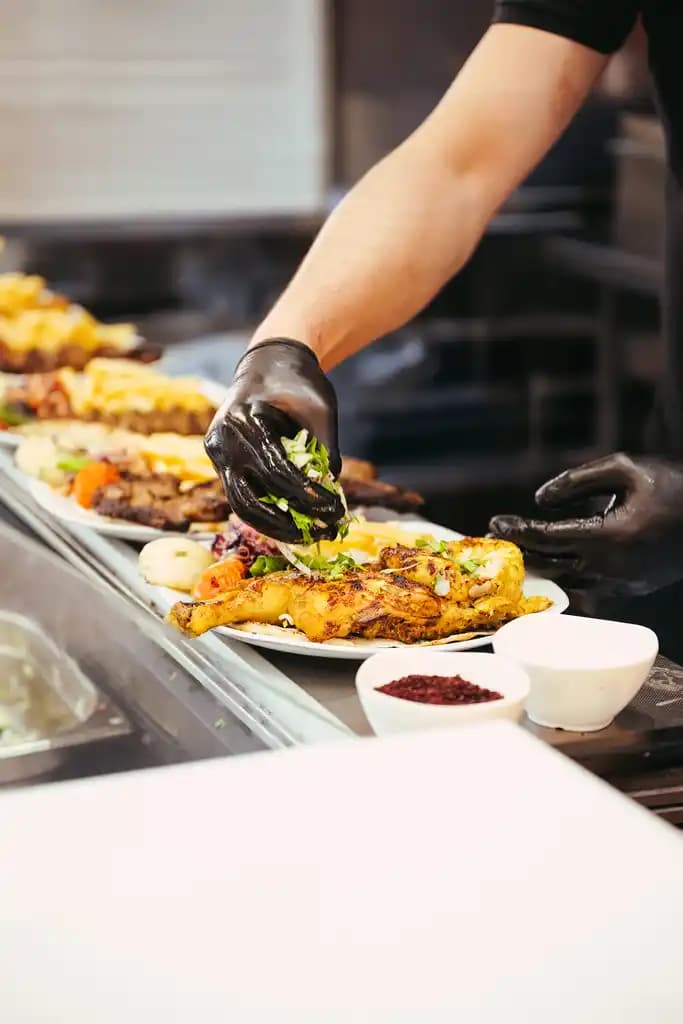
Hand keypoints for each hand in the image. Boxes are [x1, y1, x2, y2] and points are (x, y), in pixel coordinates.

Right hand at [205, 338, 343, 541]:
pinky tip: (296, 522)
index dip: (307, 496)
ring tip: (310, 535)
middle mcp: (222, 442)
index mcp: (242, 421)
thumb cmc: (297, 381)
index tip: (335, 509)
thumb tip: (331, 497)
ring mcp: (218, 456)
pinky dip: (269, 513)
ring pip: (241, 506)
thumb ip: (323, 454)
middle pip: (250, 500)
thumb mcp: (320, 411)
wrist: (268, 363)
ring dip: (276, 526)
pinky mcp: (223, 465)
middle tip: (324, 532)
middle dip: (289, 523)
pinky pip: (243, 496)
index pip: (276, 471)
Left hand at [489, 453, 682, 597]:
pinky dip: (569, 575)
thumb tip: (541, 499)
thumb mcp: (625, 468)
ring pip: (568, 580)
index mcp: (607, 536)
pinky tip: (557, 562)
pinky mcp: (633, 588)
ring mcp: (622, 582)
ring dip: (543, 566)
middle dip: (522, 551)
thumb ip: (577, 481)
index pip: (548, 537)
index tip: (496, 523)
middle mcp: (610, 566)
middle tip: (498, 539)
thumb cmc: (672, 486)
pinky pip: (591, 587)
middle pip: (551, 564)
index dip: (518, 530)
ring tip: (522, 550)